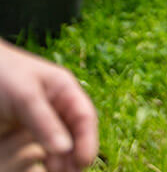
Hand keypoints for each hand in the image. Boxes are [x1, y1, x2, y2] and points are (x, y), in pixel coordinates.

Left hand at [0, 42, 97, 170]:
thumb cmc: (2, 74)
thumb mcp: (25, 96)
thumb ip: (45, 121)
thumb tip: (66, 149)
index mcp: (64, 90)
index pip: (84, 117)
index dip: (88, 139)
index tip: (84, 161)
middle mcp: (56, 107)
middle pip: (74, 134)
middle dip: (75, 155)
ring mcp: (40, 121)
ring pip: (58, 145)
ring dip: (60, 162)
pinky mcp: (23, 133)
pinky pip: (38, 149)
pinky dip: (44, 161)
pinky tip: (44, 171)